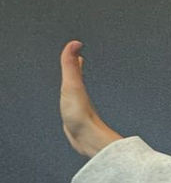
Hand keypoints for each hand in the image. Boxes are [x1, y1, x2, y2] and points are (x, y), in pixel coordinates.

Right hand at [59, 40, 123, 156]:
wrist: (88, 139)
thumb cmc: (80, 114)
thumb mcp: (72, 86)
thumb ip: (70, 66)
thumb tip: (75, 43)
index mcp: (79, 87)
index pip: (77, 68)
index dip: (76, 58)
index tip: (77, 48)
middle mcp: (80, 97)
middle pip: (78, 79)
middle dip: (76, 69)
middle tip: (76, 61)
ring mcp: (78, 109)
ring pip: (75, 94)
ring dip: (74, 86)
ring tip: (73, 82)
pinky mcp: (75, 122)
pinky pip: (72, 108)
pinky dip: (70, 103)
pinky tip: (70, 108)